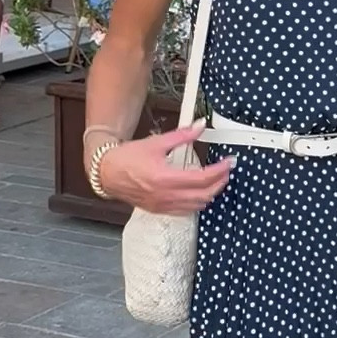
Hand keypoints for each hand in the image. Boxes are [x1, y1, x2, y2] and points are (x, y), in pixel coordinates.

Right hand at [100, 123, 233, 215]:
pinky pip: (186, 211)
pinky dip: (198, 202)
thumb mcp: (156, 142)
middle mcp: (166, 196)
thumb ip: (182, 135)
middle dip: (220, 183)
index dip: (220, 170)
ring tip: (217, 180)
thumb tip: (199, 126)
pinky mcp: (159, 210)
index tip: (228, 162)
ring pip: (197, 206)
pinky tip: (200, 193)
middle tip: (226, 171)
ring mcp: (163, 206)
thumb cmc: (128, 158)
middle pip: (204, 195)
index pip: (203, 178)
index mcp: (165, 178)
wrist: (108, 173)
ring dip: (211, 193)